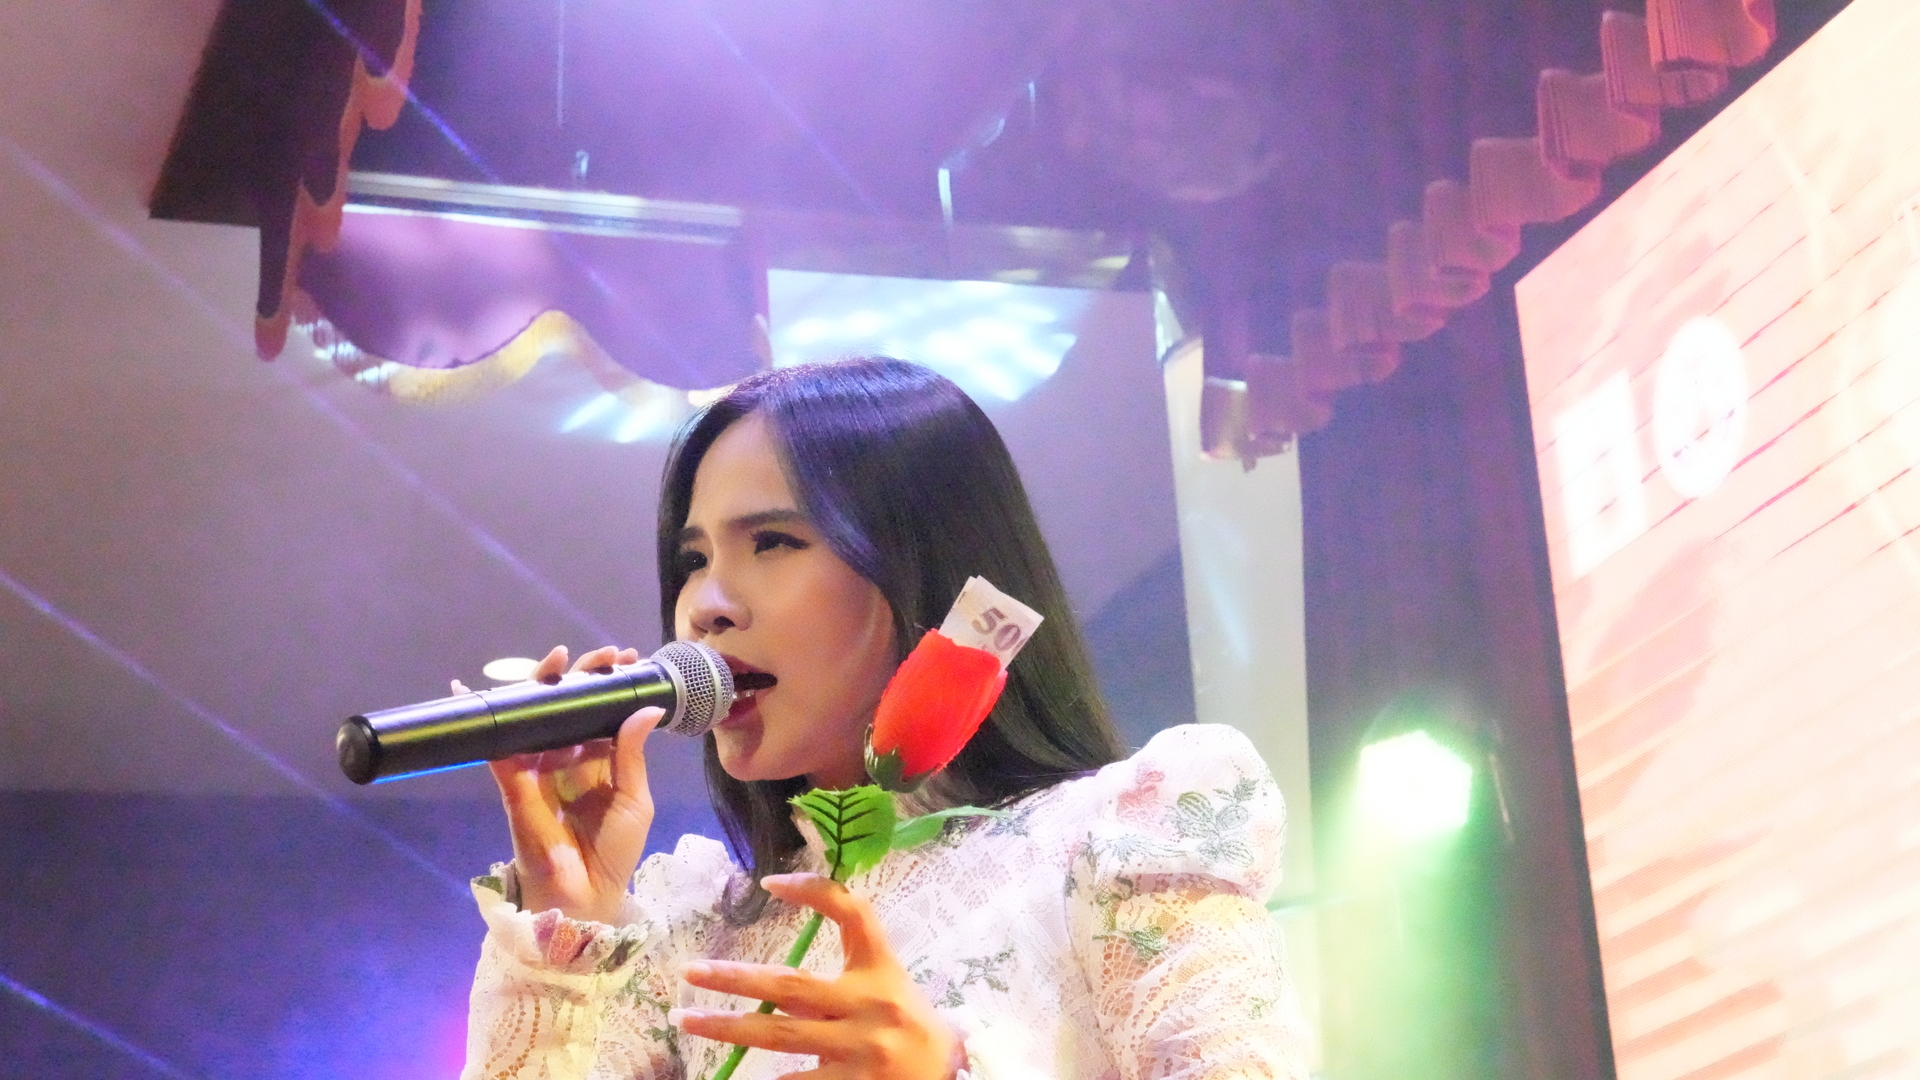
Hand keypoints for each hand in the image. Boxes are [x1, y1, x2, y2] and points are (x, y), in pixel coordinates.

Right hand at [479, 645, 658, 924]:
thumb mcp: (634, 800)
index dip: (611, 686)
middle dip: (584, 676)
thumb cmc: (614, 851)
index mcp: (599, 761)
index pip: (602, 713)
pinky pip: (499, 745)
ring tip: (563, 659)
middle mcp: (568, 758)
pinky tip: (486, 690)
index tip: (626, 659)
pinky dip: (492, 717)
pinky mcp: (514, 782)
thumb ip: (632, 754)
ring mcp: (539, 767)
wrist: (585, 894)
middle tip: (604, 655)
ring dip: (548, 684)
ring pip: (538, 716)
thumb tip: (647, 709)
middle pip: (570, 707)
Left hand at [672, 874, 964, 1079]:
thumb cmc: (910, 1026)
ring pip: (780, 1036)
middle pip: (791, 985)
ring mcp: (861, 1050)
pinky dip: (767, 1077)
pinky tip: (737, 1073)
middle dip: (735, 978)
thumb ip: (848, 970)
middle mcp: (871, 1004)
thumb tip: (778, 967)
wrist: (952, 1077)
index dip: (812, 891)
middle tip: (691, 972)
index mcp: (882, 970)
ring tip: (689, 1020)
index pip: (852, 913)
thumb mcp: (890, 985)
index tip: (768, 882)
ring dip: (728, 1027)